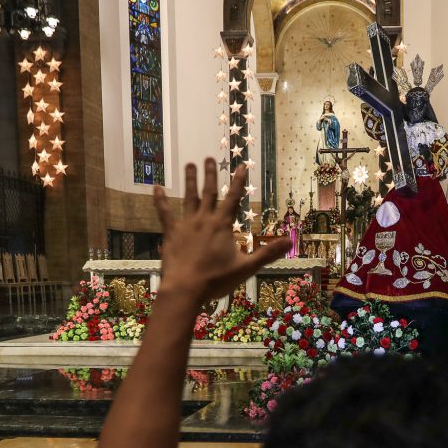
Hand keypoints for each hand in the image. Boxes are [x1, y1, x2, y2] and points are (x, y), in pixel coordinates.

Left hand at [154, 160, 290, 302]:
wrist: (186, 288)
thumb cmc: (217, 279)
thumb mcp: (247, 267)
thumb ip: (268, 253)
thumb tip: (290, 241)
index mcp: (222, 226)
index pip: (233, 199)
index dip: (238, 182)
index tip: (241, 166)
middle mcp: (204, 220)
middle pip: (209, 193)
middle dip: (210, 175)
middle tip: (208, 158)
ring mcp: (186, 225)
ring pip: (188, 198)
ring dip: (190, 180)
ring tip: (190, 165)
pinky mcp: (171, 233)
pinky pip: (165, 213)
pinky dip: (160, 200)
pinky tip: (157, 188)